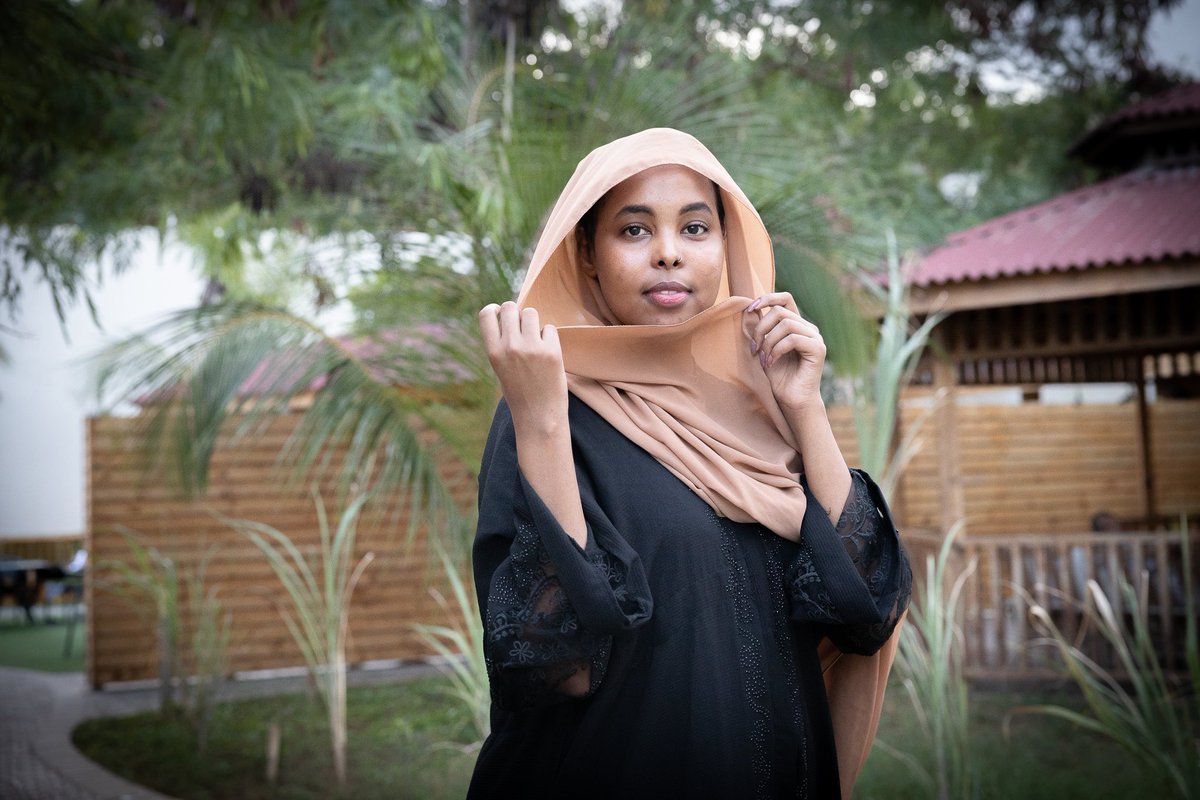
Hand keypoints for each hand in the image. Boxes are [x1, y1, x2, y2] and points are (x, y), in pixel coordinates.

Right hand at [479, 302, 568, 426]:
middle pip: (510, 307)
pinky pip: (549, 328)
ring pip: (531, 312)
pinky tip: (548, 352)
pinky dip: (549, 337)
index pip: (486, 314)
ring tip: (536, 339)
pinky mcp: (551, 351)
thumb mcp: (500, 368)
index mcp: (493, 352)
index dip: (494, 309)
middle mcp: (510, 346)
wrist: (538, 416)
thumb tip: (511, 315)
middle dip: (516, 312)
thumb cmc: (519, 392)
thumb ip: (502, 344)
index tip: (500, 314)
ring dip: (534, 322)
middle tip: (522, 327)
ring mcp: (531, 348)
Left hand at [745, 292, 825, 412]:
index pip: (785, 298)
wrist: (791, 400)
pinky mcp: (818, 349)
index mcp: (797, 324)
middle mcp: (808, 328)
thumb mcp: (764, 348)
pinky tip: (771, 362)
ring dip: (768, 342)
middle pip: (780, 311)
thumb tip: (751, 309)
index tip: (749, 310)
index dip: (767, 298)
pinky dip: (777, 350)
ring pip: (786, 324)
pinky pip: (793, 339)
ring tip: (763, 359)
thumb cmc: (777, 377)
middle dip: (761, 328)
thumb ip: (762, 329)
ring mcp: (815, 337)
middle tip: (753, 349)